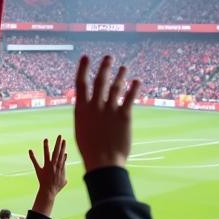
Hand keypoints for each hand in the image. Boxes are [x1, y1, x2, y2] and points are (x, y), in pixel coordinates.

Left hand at [29, 135, 66, 215]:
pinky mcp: (40, 170)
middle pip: (57, 153)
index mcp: (60, 167)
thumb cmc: (57, 187)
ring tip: (46, 139)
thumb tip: (66, 169)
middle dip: (59, 144)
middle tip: (60, 136)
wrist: (49, 192)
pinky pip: (36, 163)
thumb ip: (65, 173)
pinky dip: (32, 157)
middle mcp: (54, 166)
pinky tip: (30, 150)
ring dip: (46, 147)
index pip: (62, 155)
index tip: (64, 141)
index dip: (63, 148)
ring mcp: (47, 167)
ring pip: (47, 155)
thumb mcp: (64, 180)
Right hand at [73, 55, 138, 172]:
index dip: (83, 68)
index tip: (86, 57)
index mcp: (81, 109)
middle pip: (100, 81)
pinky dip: (133, 88)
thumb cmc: (90, 148)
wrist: (103, 161)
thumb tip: (88, 105)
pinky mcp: (124, 116)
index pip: (81, 83)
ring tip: (123, 68)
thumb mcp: (81, 128)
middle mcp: (95, 106)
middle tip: (109, 57)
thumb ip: (86, 114)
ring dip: (120, 75)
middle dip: (104, 67)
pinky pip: (129, 98)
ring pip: (116, 87)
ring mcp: (109, 110)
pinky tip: (137, 81)